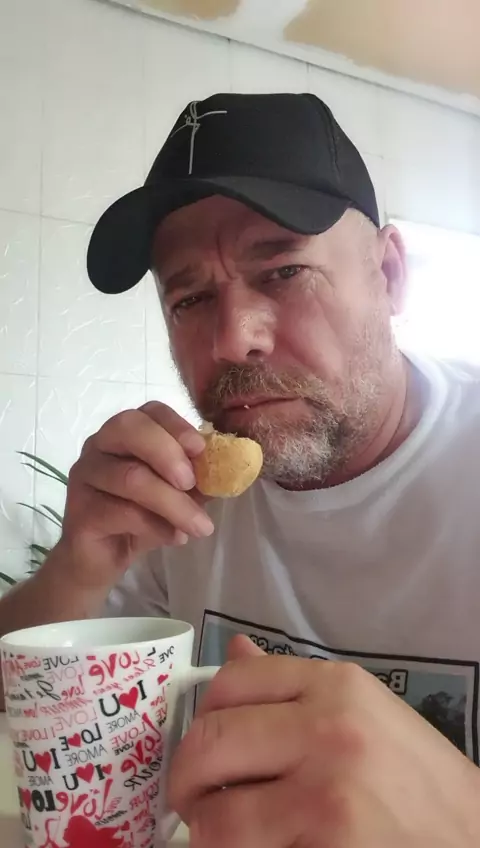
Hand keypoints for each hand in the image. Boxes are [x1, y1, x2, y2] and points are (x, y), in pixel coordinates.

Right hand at [53, 402, 212, 591]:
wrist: (104, 559)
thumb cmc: (142, 517)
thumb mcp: (178, 494)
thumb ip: (198, 478)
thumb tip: (230, 468)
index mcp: (126, 433)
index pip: (150, 411)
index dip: (177, 425)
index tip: (201, 449)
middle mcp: (100, 445)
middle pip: (128, 428)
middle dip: (167, 452)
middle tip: (192, 482)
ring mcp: (85, 475)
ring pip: (130, 477)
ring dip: (173, 503)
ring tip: (200, 527)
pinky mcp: (78, 510)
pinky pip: (120, 511)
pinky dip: (155, 526)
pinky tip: (174, 538)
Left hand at [168, 637, 479, 847]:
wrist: (473, 835)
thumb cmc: (414, 774)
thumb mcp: (362, 710)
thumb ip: (293, 685)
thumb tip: (234, 649)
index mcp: (335, 684)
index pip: (232, 680)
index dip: (200, 713)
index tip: (201, 741)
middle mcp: (326, 728)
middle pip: (211, 740)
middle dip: (184, 776)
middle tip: (188, 797)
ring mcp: (325, 793)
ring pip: (217, 815)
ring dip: (205, 830)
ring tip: (218, 831)